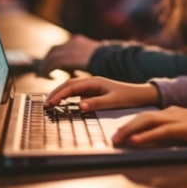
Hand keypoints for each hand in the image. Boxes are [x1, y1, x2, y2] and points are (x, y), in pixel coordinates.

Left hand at [37, 34, 101, 76]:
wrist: (110, 58)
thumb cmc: (105, 60)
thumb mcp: (91, 56)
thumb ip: (82, 59)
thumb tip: (78, 66)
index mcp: (78, 40)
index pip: (60, 47)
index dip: (52, 57)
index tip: (48, 66)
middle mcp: (72, 42)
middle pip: (53, 50)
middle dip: (46, 61)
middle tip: (42, 71)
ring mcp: (71, 48)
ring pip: (52, 56)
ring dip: (45, 66)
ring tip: (43, 75)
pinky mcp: (70, 57)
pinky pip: (54, 63)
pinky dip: (49, 69)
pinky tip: (49, 76)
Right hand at [44, 76, 158, 110]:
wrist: (141, 95)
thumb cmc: (129, 97)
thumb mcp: (113, 102)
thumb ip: (96, 104)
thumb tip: (79, 106)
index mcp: (95, 81)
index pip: (71, 87)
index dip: (58, 95)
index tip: (49, 104)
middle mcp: (92, 81)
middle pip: (68, 85)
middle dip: (55, 93)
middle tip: (45, 105)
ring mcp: (93, 86)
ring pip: (72, 87)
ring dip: (60, 94)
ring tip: (50, 103)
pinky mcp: (95, 91)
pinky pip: (77, 92)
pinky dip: (68, 96)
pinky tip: (63, 102)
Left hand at [112, 106, 186, 148]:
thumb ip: (172, 135)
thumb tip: (153, 144)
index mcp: (172, 113)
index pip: (146, 117)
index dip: (130, 124)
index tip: (118, 133)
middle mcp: (172, 113)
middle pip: (142, 117)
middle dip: (125, 127)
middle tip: (112, 139)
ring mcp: (178, 119)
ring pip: (148, 122)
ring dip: (130, 130)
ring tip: (117, 140)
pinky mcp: (185, 128)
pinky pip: (162, 132)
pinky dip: (147, 136)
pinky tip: (136, 141)